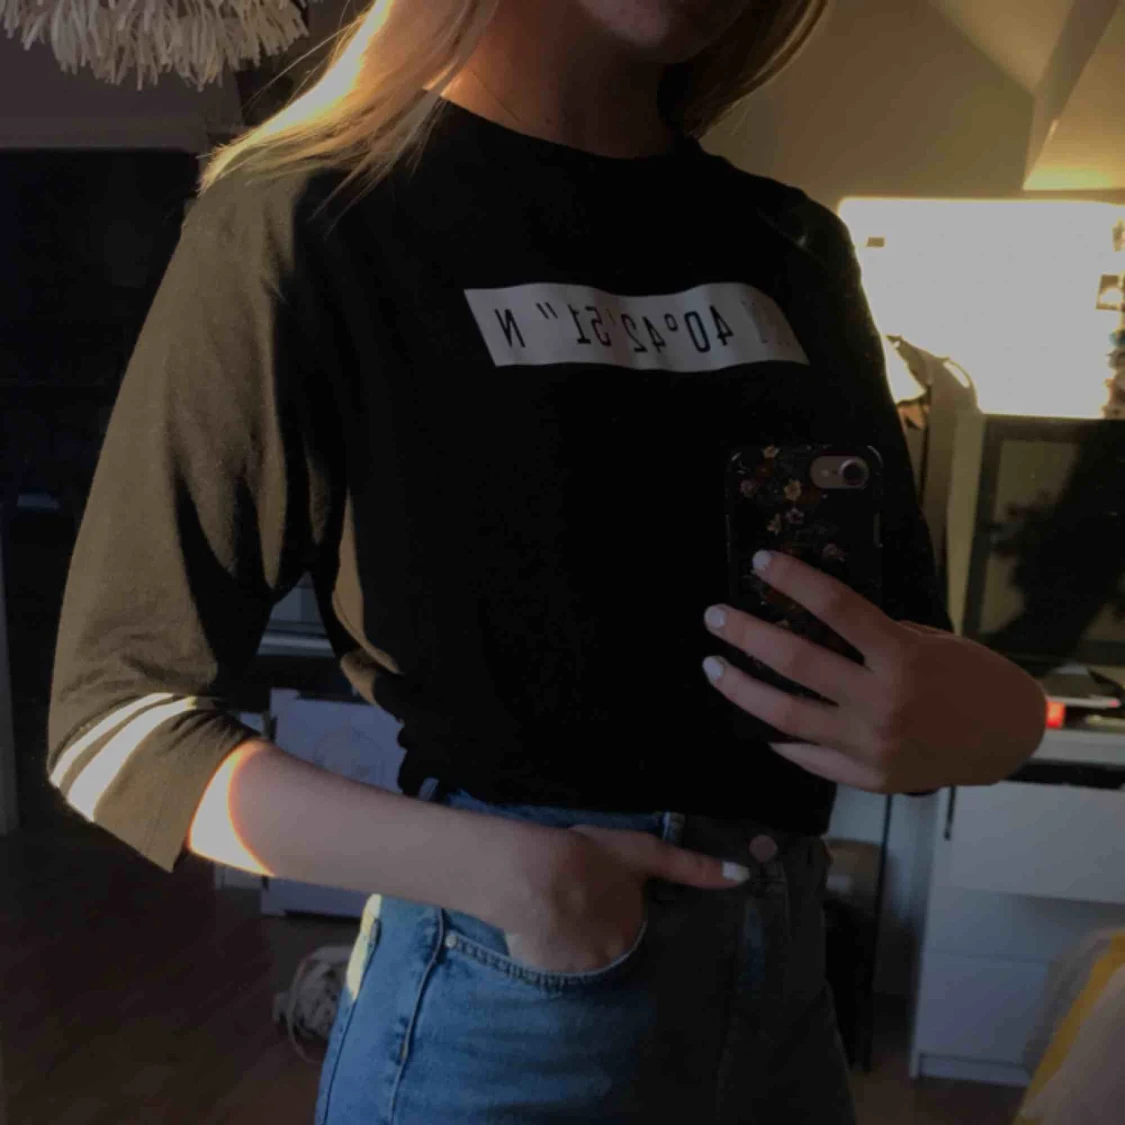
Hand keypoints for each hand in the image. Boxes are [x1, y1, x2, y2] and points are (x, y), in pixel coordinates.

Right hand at [501, 823, 748, 974]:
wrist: (533, 875)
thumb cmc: (588, 857)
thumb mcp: (644, 853)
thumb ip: (692, 867)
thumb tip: (744, 875)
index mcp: (635, 929)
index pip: (631, 930)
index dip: (615, 913)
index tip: (600, 901)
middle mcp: (615, 957)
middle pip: (607, 944)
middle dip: (595, 926)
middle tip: (574, 900)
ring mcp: (582, 969)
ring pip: (579, 955)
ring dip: (570, 938)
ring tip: (552, 910)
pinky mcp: (550, 976)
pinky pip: (553, 965)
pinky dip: (548, 950)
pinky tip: (537, 926)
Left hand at [701, 549, 1047, 792]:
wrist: (1005, 740)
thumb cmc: (968, 677)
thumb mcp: (927, 642)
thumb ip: (873, 638)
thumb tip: (812, 623)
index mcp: (902, 657)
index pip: (836, 607)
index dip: (794, 579)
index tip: (760, 562)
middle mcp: (882, 702)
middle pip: (795, 660)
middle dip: (746, 634)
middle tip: (714, 617)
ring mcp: (870, 745)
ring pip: (785, 714)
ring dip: (741, 688)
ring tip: (713, 667)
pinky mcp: (865, 777)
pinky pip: (807, 755)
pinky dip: (778, 736)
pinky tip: (755, 720)